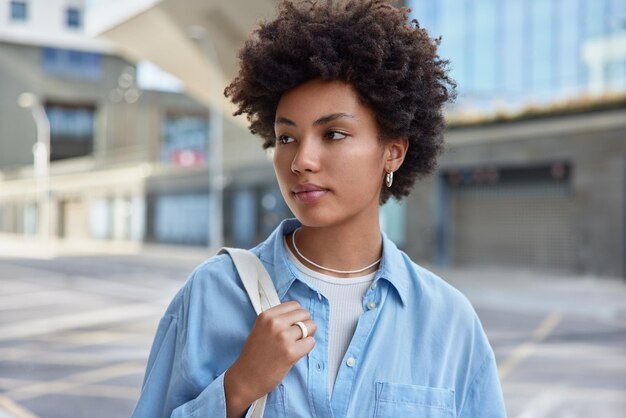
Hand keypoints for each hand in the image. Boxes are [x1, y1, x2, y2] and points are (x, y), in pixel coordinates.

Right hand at [224, 301, 315, 416]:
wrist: (246, 378)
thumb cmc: (254, 356)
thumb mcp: (261, 329)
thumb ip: (277, 320)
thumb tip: (298, 315)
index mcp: (266, 316)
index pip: (294, 305)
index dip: (297, 315)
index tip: (294, 323)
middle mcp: (274, 324)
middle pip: (304, 314)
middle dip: (305, 324)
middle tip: (298, 335)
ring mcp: (283, 338)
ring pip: (311, 326)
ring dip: (307, 336)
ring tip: (297, 344)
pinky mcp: (290, 352)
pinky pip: (311, 342)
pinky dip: (307, 347)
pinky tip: (297, 353)